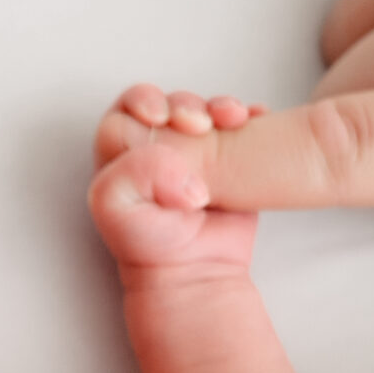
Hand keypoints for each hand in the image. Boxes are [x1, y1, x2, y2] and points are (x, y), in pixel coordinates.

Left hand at [91, 86, 264, 270]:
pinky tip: (258, 119)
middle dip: (189, 105)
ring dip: (223, 107)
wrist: (193, 270)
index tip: (162, 118)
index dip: (147, 102)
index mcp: (122, 149)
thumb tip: (183, 163)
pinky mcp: (231, 161)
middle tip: (200, 125)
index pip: (130, 105)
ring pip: (209, 110)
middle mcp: (158, 145)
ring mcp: (197, 152)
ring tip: (235, 120)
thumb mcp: (116, 206)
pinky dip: (254, 116)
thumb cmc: (148, 242)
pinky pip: (244, 126)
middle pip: (173, 102)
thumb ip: (134, 171)